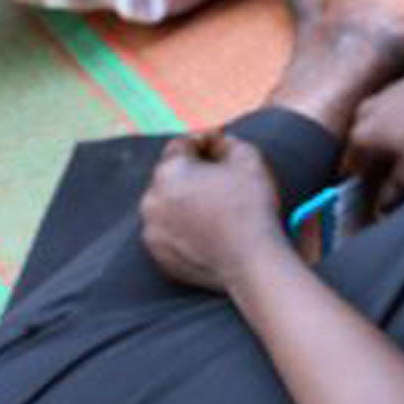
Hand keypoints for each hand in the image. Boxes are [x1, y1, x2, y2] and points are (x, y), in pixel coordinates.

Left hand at [140, 132, 289, 293]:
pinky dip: (184, 228)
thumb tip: (215, 142)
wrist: (252, 262)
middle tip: (222, 179)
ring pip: (167, 205)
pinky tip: (210, 229)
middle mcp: (151, 200)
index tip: (221, 147)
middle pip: (171, 175)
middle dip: (193, 172)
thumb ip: (226, 141)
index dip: (204, 141)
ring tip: (217, 207)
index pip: (181, 144)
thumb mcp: (249, 158)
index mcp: (170, 171)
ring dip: (186, 200)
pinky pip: (169, 232)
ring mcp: (152, 231)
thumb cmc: (252, 207)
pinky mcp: (159, 256)